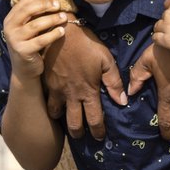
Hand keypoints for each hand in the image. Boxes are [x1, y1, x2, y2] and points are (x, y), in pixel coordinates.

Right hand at [2, 0, 71, 76]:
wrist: (24, 70)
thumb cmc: (29, 43)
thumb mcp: (28, 28)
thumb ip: (34, 15)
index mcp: (9, 19)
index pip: (23, 2)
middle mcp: (9, 29)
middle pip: (28, 11)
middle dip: (45, 5)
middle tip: (58, 5)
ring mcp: (14, 40)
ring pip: (36, 25)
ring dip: (52, 19)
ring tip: (63, 17)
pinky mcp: (23, 52)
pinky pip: (41, 40)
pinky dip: (53, 34)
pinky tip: (62, 31)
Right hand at [40, 14, 125, 139]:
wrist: (60, 32)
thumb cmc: (86, 44)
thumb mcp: (105, 60)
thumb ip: (114, 82)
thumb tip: (122, 101)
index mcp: (88, 91)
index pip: (94, 119)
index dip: (98, 131)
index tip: (100, 137)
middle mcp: (71, 95)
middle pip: (74, 124)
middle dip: (79, 134)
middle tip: (82, 136)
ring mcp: (56, 91)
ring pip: (57, 115)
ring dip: (62, 120)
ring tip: (67, 120)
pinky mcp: (46, 84)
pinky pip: (47, 102)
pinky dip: (52, 107)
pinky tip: (55, 105)